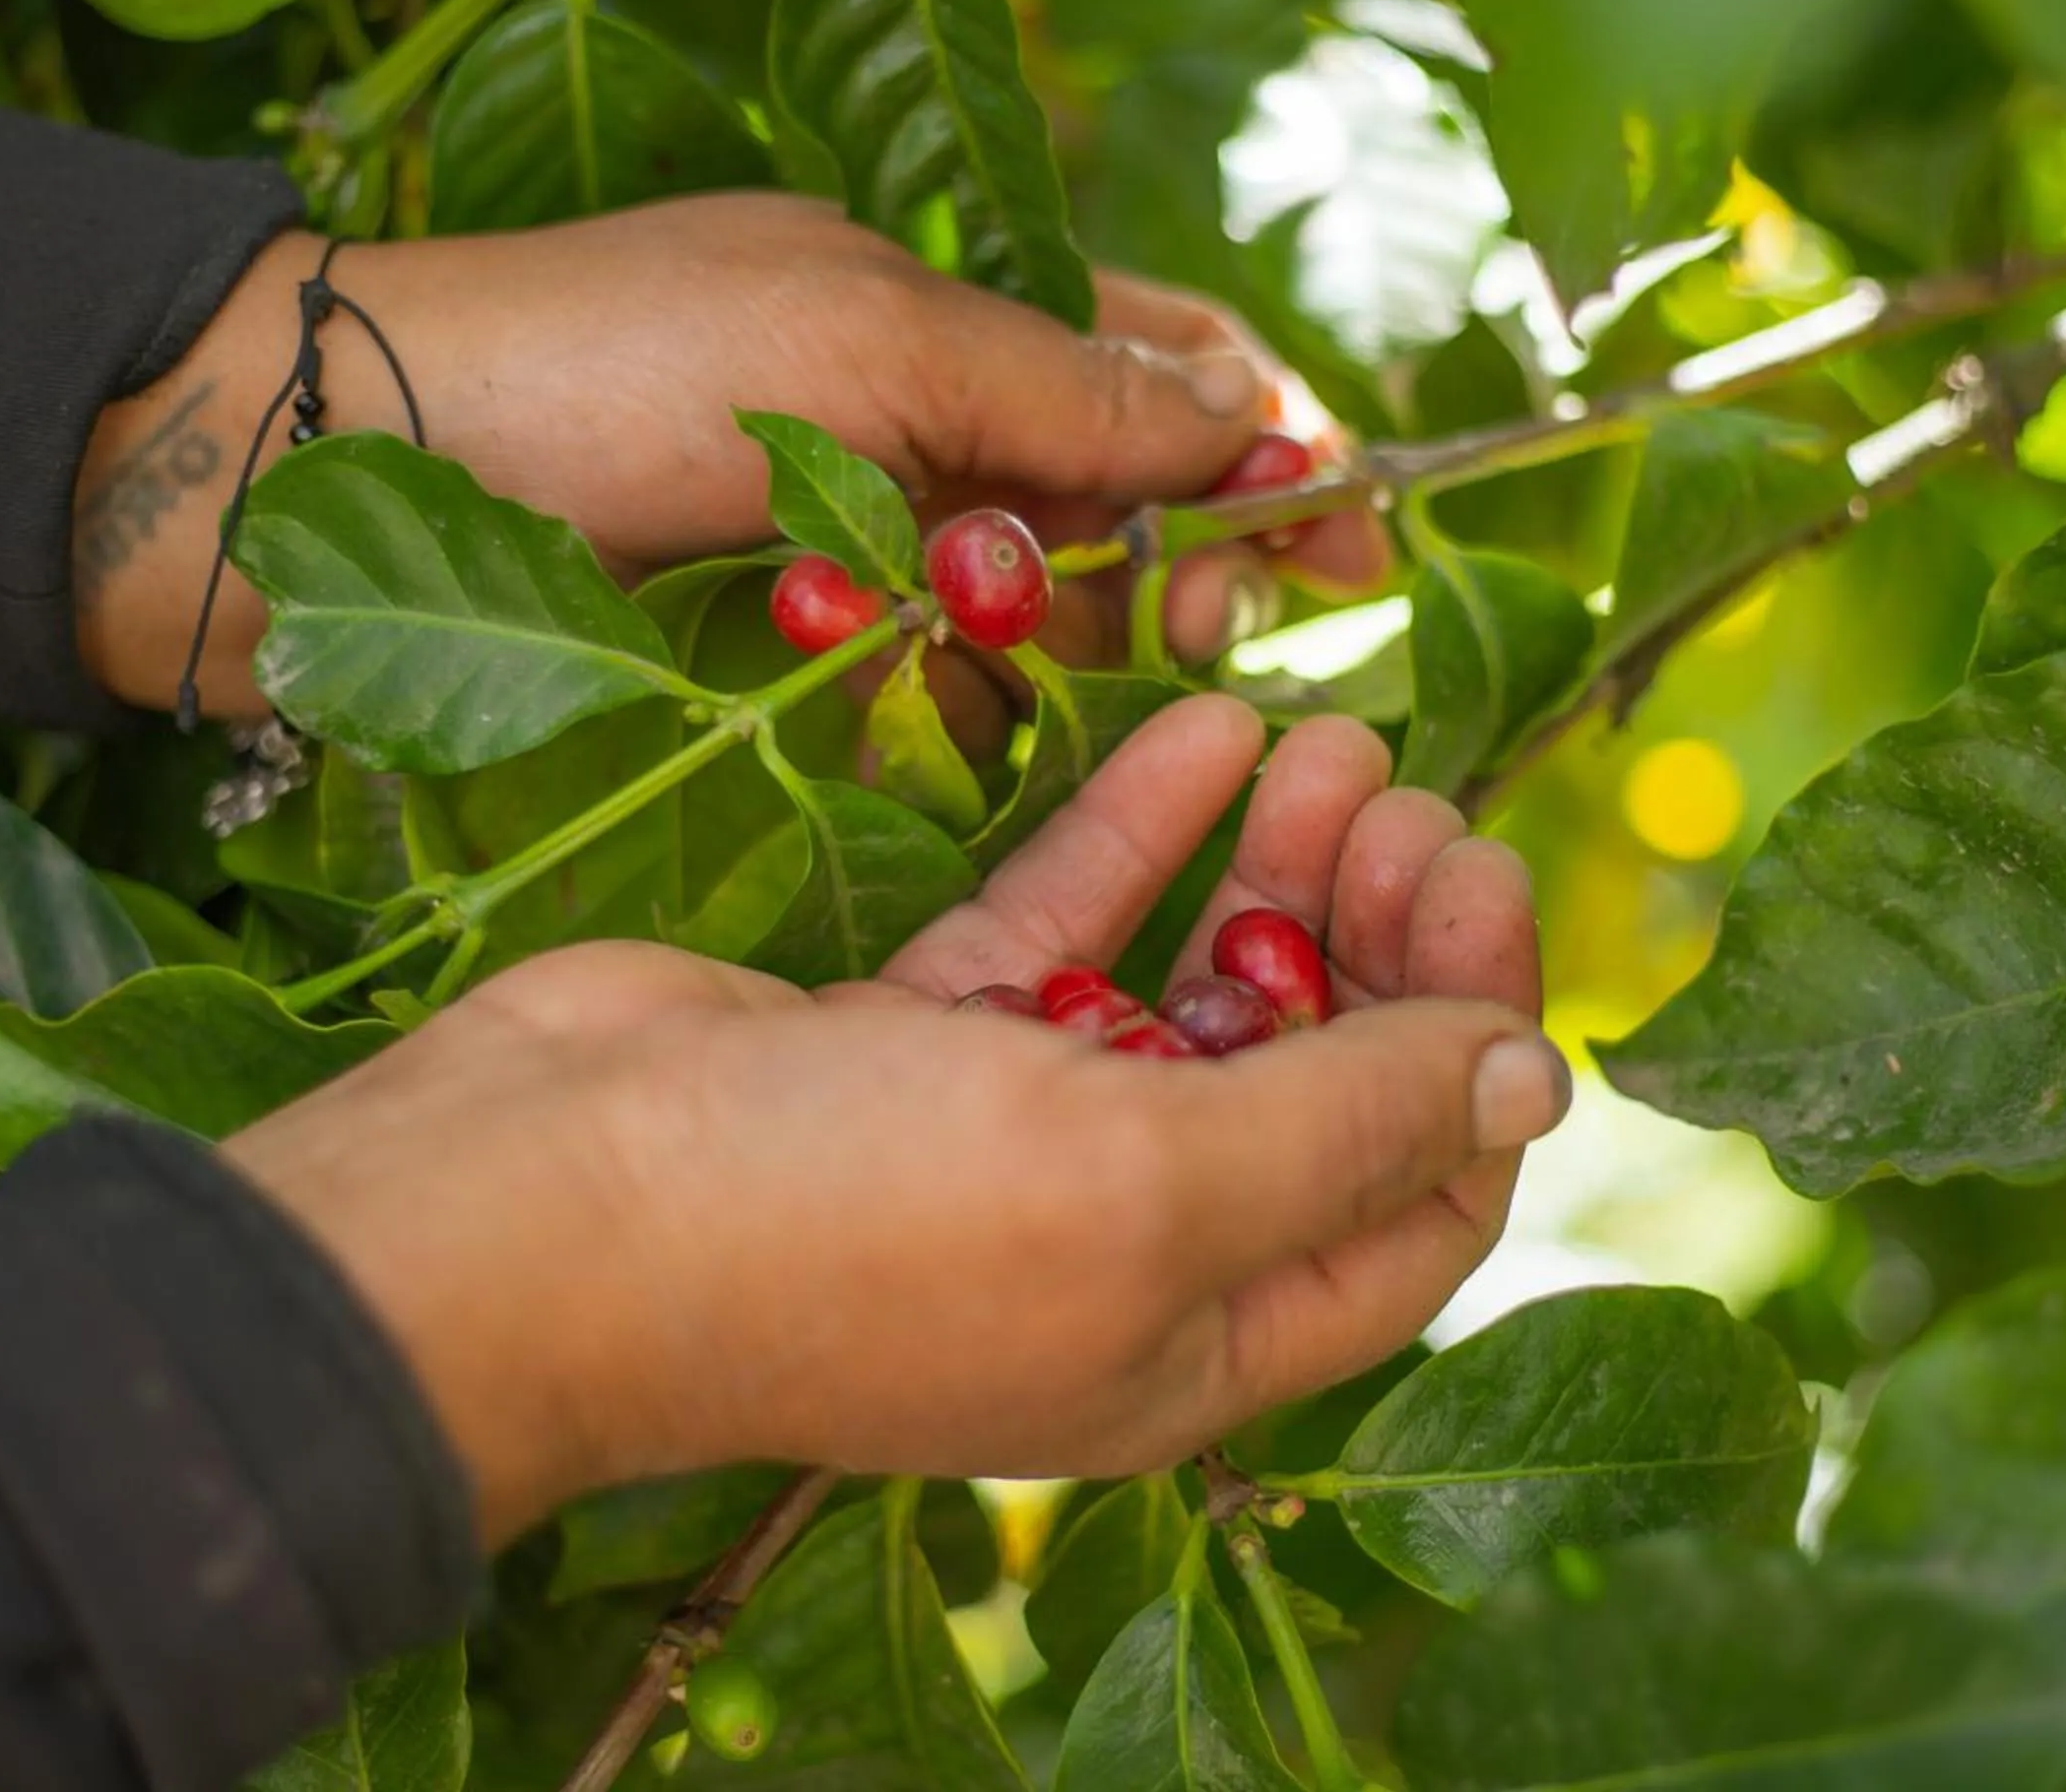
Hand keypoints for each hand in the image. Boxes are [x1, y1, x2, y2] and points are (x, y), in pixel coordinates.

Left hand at [73, 199, 1388, 725]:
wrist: (325, 473)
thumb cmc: (592, 368)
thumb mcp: (852, 347)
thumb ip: (1062, 391)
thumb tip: (1263, 427)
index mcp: (945, 305)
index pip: (1169, 368)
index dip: (1270, 451)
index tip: (1349, 552)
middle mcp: (913, 416)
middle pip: (1120, 504)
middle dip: (1169, 568)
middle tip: (1182, 638)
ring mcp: (843, 534)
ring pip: (1027, 612)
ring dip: (1045, 644)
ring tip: (1004, 669)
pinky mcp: (770, 645)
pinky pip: (917, 689)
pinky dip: (940, 707)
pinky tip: (931, 723)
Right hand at [223, 696, 1559, 1542]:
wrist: (532, 1204)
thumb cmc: (853, 1224)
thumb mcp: (1144, 1189)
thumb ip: (1345, 1126)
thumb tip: (1533, 1081)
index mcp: (1196, 1337)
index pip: (1412, 1209)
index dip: (1475, 1052)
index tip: (1484, 881)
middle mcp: (1118, 1245)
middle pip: (1312, 1082)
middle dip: (1380, 937)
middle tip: (1411, 797)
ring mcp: (1007, 1134)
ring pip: (1192, 988)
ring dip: (1273, 867)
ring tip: (1330, 738)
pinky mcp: (912, 1031)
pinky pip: (1063, 924)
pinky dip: (1139, 831)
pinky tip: (1209, 729)